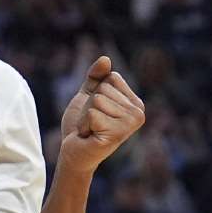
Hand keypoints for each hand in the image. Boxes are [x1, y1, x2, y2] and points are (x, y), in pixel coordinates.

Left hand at [58, 56, 144, 173]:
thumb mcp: (88, 95)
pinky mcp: (115, 134)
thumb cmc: (82, 125)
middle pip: (103, 88)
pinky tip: (89, 137)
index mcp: (136, 103)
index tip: (98, 112)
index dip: (96, 91)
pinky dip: (84, 125)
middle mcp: (138, 114)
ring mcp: (128, 125)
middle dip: (89, 105)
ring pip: (97, 100)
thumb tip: (106, 59)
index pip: (112, 77)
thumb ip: (96, 77)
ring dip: (86, 115)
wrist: (73, 154)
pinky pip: (92, 113)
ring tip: (91, 130)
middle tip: (92, 123)